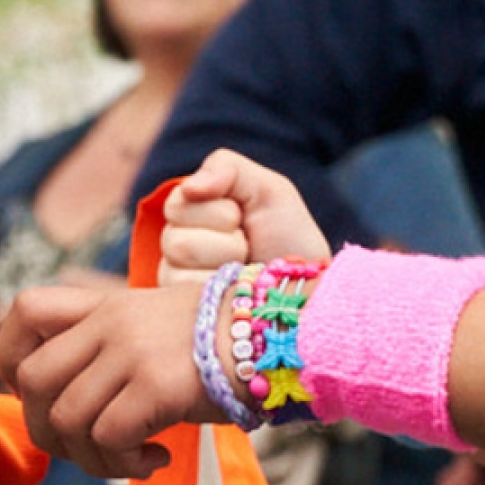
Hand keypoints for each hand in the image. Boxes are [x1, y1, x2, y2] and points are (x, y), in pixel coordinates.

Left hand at [0, 281, 220, 475]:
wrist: (287, 337)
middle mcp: (111, 323)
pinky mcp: (155, 386)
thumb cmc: (232, 346)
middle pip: (33, 382)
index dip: (13, 361)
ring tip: (133, 461)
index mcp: (109, 304)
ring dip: (92, 459)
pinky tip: (157, 459)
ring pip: (65, 420)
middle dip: (48, 431)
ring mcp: (131, 352)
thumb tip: (69, 411)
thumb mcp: (162, 329)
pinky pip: (107, 439)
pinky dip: (124, 465)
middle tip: (89, 449)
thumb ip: (114, 352)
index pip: (26, 312)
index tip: (43, 396)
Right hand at [161, 150, 328, 285]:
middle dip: (229, 243)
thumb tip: (190, 186)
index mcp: (189, 212)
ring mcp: (174, 283)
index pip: (180, 205)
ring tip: (245, 271)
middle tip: (249, 248)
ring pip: (180, 270)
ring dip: (226, 268)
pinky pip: (185, 299)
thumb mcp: (269, 190)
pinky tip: (238, 295)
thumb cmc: (289, 237)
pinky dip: (222, 294)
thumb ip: (228, 169)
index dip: (224, 213)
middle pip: (177, 241)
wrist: (310, 288)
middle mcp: (174, 247)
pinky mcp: (183, 314)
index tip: (246, 220)